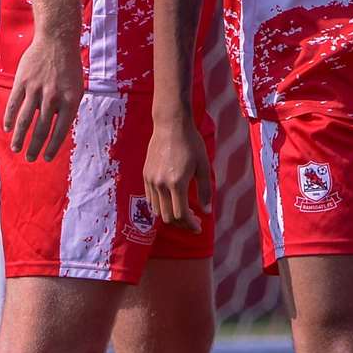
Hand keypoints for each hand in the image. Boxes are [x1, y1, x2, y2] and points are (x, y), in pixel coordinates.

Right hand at [2, 35, 83, 161]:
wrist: (57, 41)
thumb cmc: (69, 67)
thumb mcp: (76, 87)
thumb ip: (67, 107)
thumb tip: (56, 130)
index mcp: (71, 99)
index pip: (61, 129)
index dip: (53, 146)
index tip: (46, 158)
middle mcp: (54, 96)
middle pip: (41, 128)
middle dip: (35, 147)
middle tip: (30, 159)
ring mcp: (36, 89)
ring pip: (25, 120)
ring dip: (20, 138)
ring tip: (17, 150)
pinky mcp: (22, 82)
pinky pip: (14, 105)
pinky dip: (10, 119)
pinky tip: (8, 129)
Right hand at [143, 111, 212, 231]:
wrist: (171, 125)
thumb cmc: (191, 144)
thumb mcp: (203, 166)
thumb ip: (204, 190)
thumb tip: (207, 212)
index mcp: (177, 183)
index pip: (181, 214)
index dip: (190, 224)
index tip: (199, 227)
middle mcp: (161, 184)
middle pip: (167, 216)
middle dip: (182, 223)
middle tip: (194, 221)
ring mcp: (151, 180)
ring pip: (157, 210)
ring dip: (171, 216)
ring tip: (185, 213)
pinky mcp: (146, 176)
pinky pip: (150, 199)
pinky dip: (161, 206)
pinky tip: (172, 202)